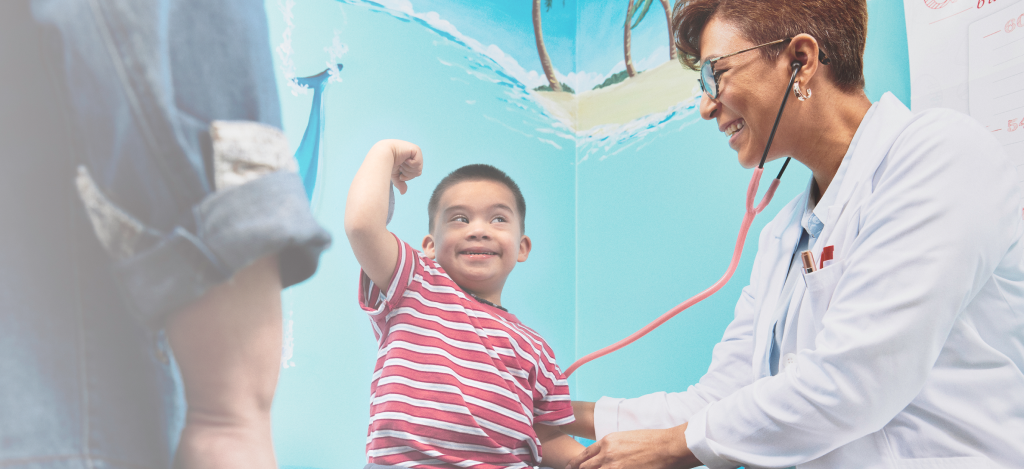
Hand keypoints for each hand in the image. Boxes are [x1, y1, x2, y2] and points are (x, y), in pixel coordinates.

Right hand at [377, 139, 421, 193]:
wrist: (381, 154)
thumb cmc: (386, 162)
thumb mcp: (394, 175)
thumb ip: (400, 182)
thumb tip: (403, 192)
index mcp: (410, 161)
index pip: (415, 174)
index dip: (407, 176)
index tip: (400, 173)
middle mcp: (413, 156)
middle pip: (418, 172)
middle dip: (408, 173)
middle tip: (400, 167)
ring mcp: (415, 152)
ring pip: (419, 169)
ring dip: (408, 169)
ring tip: (401, 163)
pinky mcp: (416, 149)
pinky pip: (418, 163)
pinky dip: (410, 164)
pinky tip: (405, 159)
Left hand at [565, 424, 700, 468]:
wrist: (668, 446)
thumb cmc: (652, 441)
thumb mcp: (626, 438)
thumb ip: (612, 447)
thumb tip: (606, 456)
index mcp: (607, 441)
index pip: (584, 455)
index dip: (575, 463)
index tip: (570, 467)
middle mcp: (607, 454)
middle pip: (585, 467)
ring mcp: (614, 466)